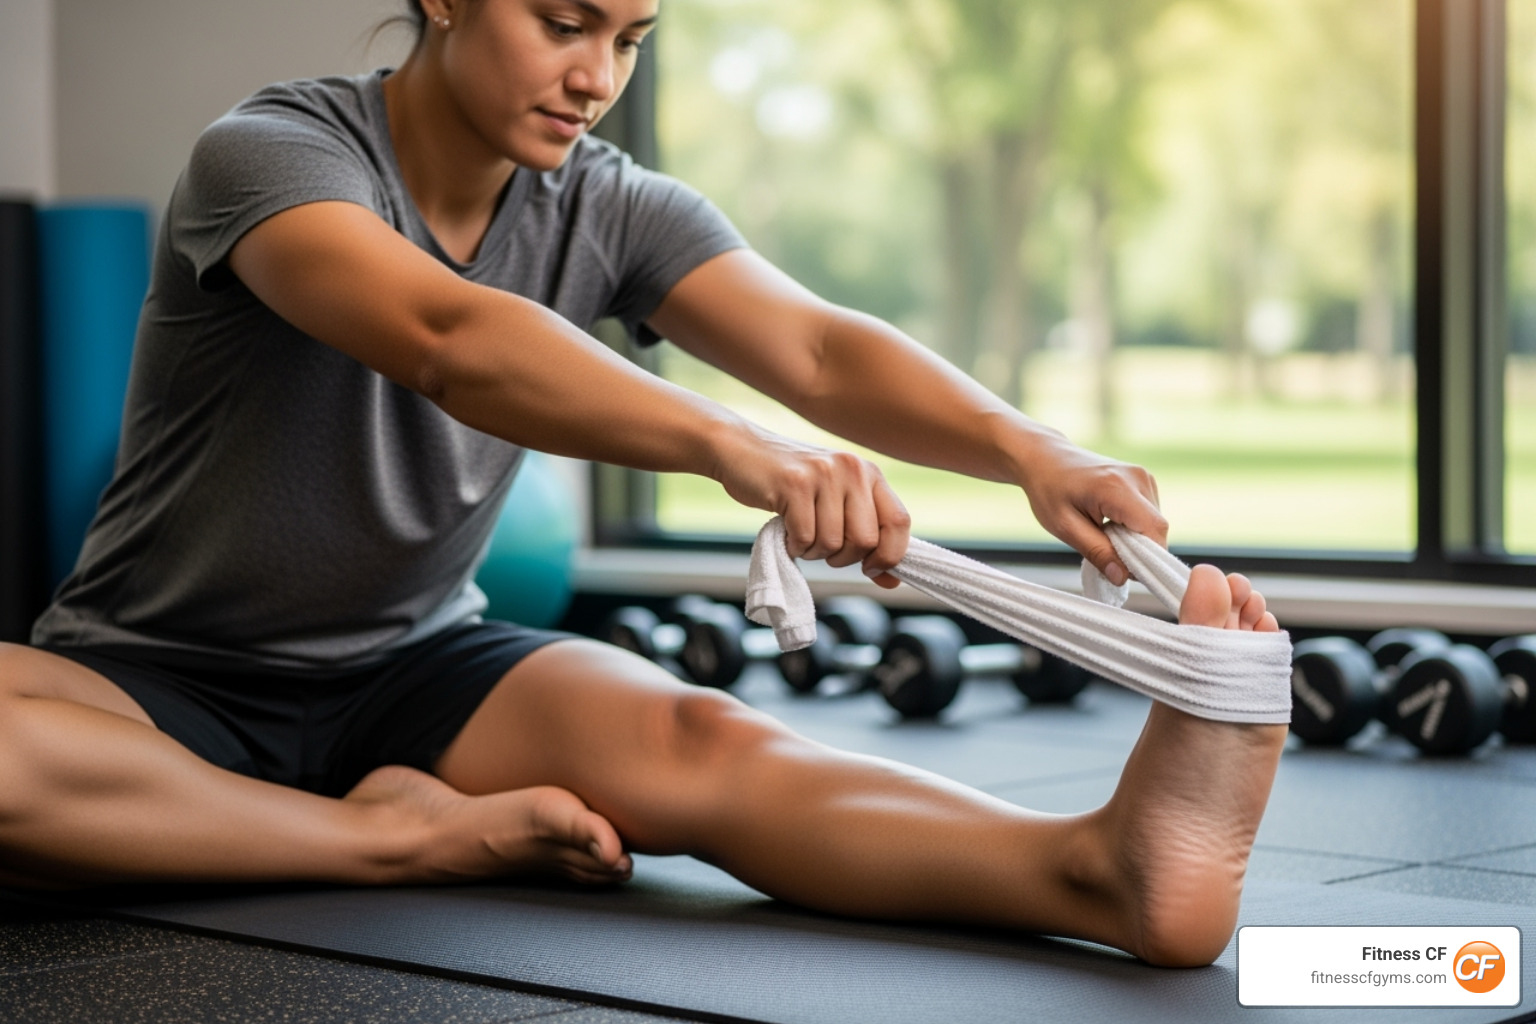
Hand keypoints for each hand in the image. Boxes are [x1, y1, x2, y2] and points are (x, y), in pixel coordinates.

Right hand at [711, 423, 909, 587]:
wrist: (741, 450)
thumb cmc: (792, 485)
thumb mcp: (836, 500)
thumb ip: (866, 533)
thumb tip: (893, 580)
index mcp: (869, 473)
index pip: (900, 522)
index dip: (889, 555)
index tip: (870, 568)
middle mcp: (852, 469)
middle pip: (865, 540)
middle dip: (843, 557)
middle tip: (823, 547)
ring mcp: (823, 474)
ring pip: (833, 543)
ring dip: (814, 552)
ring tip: (801, 534)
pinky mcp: (794, 483)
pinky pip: (804, 537)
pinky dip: (795, 546)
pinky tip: (787, 530)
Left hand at [1014, 429, 1166, 584]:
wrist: (1046, 459)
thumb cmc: (1049, 490)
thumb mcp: (1065, 527)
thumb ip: (1096, 552)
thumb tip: (1122, 578)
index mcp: (1117, 487)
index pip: (1154, 530)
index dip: (1147, 557)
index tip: (1125, 572)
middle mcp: (1137, 477)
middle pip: (1157, 528)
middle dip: (1139, 551)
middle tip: (1108, 556)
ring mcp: (1143, 476)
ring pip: (1155, 523)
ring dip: (1136, 538)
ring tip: (1104, 534)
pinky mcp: (1144, 479)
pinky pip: (1149, 514)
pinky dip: (1134, 526)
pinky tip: (1110, 523)